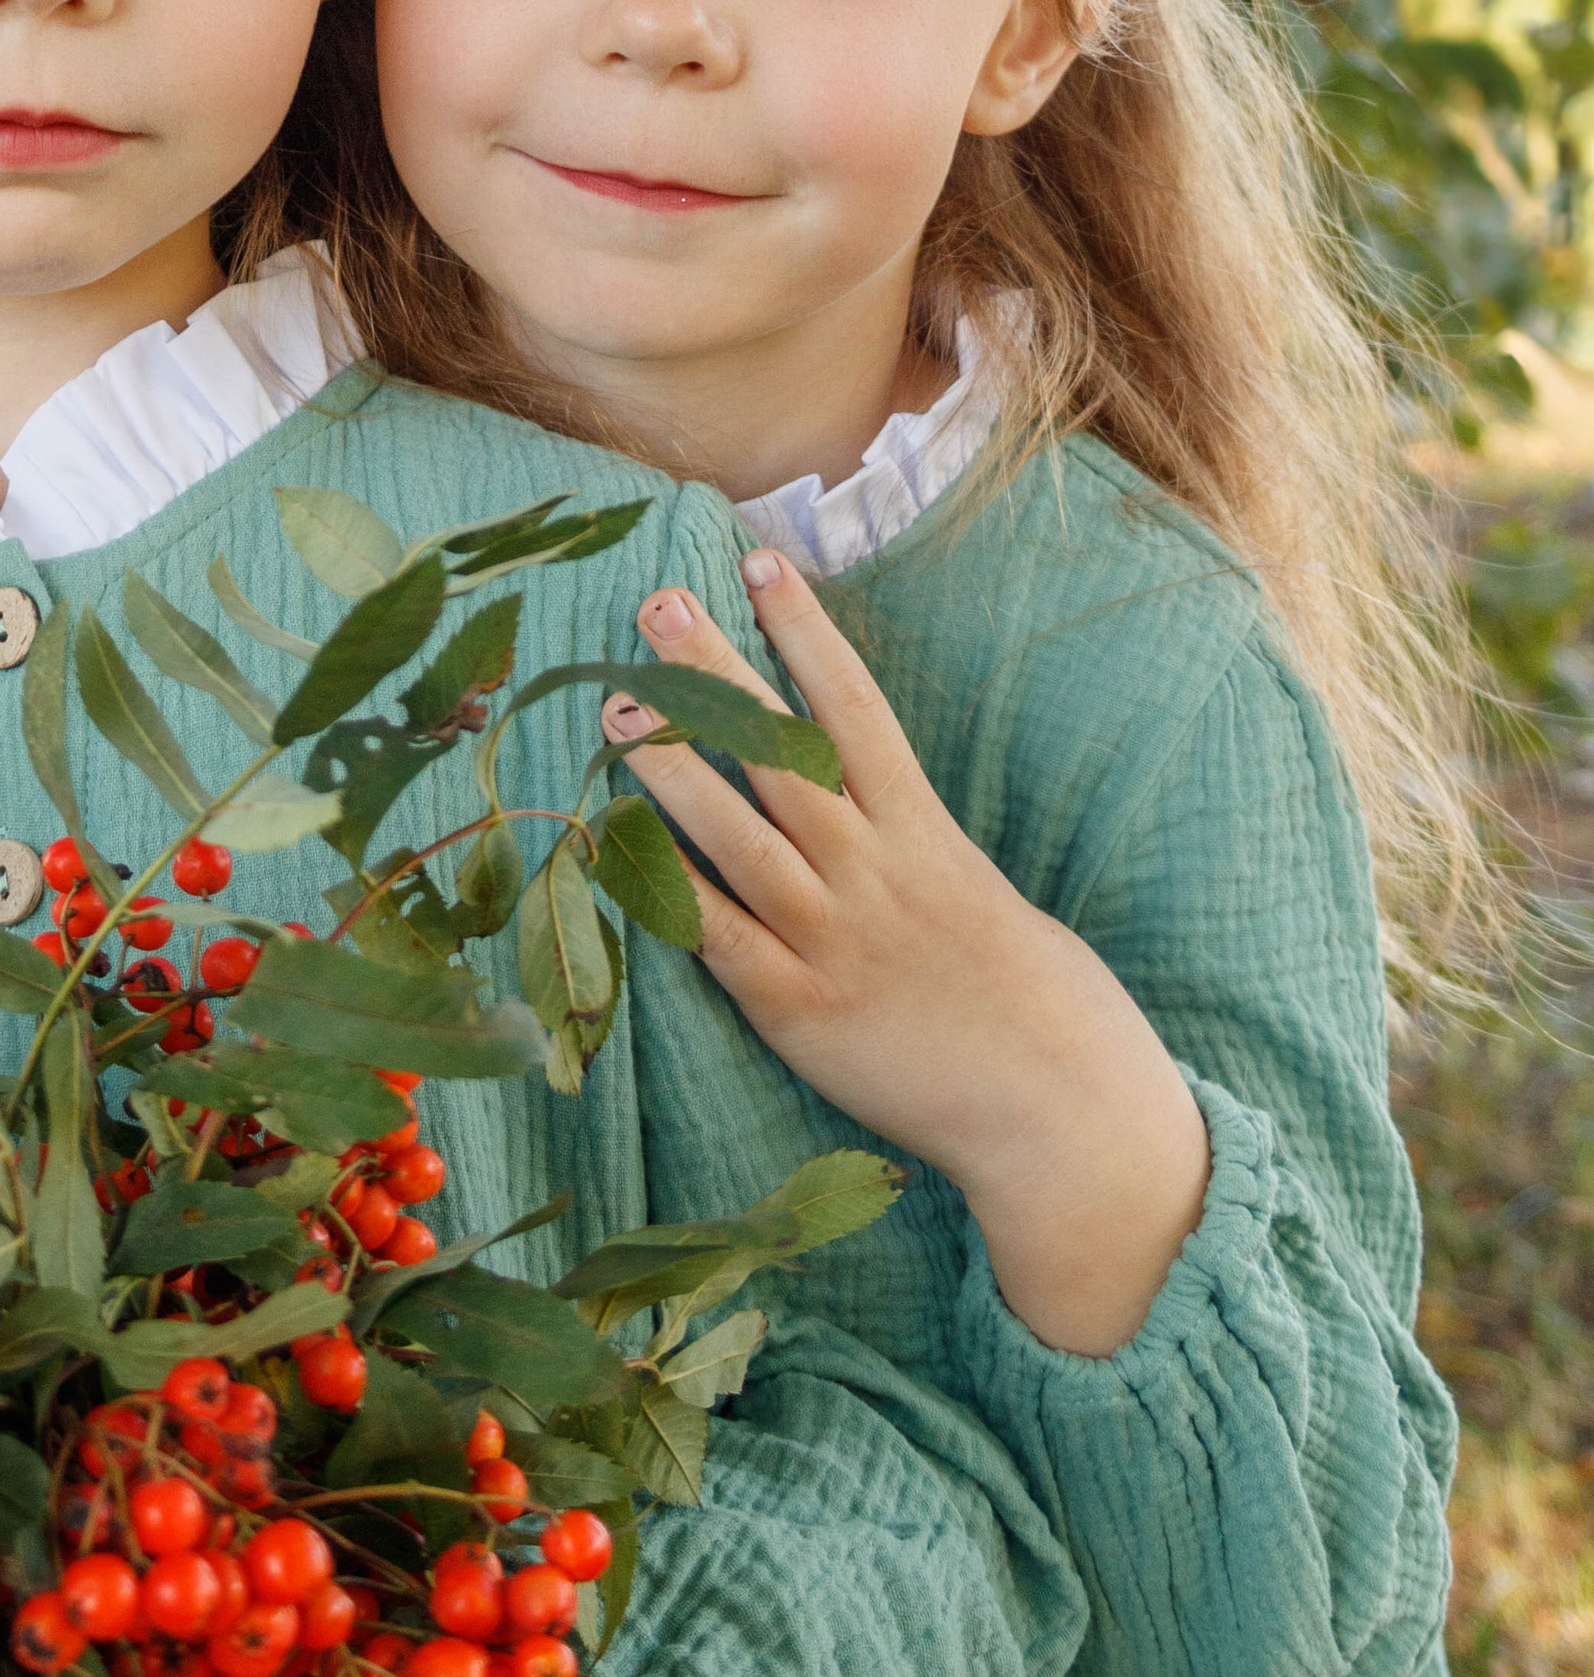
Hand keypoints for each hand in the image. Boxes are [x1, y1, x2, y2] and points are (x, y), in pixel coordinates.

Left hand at [610, 548, 1209, 1356]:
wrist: (1064, 1115)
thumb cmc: (1032, 1001)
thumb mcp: (979, 894)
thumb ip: (909, 844)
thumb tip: (856, 800)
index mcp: (922, 835)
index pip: (855, 708)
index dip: (807, 632)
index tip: (762, 562)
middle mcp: (872, 873)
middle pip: (779, 753)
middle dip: (714, 674)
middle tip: (655, 602)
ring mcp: (832, 940)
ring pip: (737, 834)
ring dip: (673, 766)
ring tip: (617, 706)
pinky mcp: (798, 1010)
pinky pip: (717, 939)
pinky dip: (665, 892)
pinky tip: (613, 846)